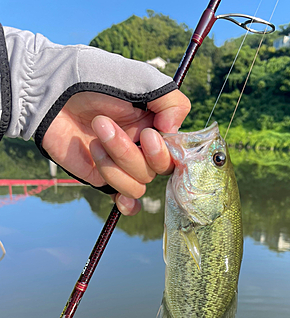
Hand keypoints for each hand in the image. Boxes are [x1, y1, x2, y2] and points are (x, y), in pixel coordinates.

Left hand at [42, 90, 189, 214]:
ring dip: (114, 162)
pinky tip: (120, 201)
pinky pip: (125, 200)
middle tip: (104, 125)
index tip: (148, 134)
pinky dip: (126, 204)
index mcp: (155, 126)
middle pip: (156, 171)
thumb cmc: (94, 78)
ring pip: (137, 185)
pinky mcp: (102, 176)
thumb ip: (172, 102)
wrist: (50, 90)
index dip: (165, 151)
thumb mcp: (141, 78)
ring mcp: (122, 164)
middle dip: (129, 152)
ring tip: (93, 135)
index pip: (176, 153)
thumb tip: (173, 135)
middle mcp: (142, 147)